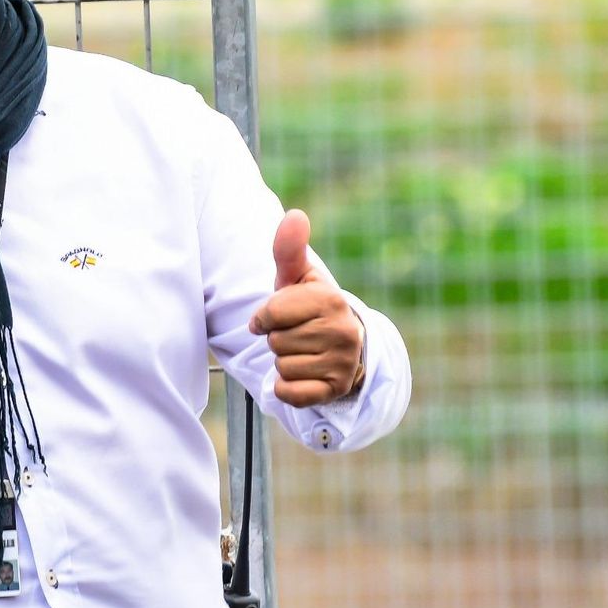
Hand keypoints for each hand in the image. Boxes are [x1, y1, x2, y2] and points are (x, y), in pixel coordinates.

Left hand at [248, 209, 365, 407]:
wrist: (343, 346)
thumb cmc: (309, 307)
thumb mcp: (297, 278)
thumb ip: (288, 250)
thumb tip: (294, 215)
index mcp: (329, 299)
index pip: (269, 315)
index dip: (264, 318)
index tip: (276, 317)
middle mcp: (342, 330)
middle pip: (275, 341)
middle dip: (278, 339)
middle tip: (298, 334)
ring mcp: (343, 362)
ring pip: (282, 366)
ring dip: (284, 361)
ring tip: (304, 351)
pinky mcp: (336, 389)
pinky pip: (290, 393)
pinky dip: (287, 388)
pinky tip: (303, 375)